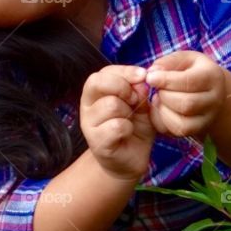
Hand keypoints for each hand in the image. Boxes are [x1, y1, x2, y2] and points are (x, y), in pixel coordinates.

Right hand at [79, 64, 154, 181]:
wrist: (131, 158)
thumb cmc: (135, 126)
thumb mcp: (141, 104)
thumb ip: (139, 91)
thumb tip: (141, 80)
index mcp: (96, 91)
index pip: (104, 72)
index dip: (125, 71)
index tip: (143, 77)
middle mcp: (87, 105)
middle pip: (99, 82)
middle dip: (124, 88)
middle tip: (135, 100)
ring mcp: (89, 124)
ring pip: (111, 104)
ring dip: (128, 112)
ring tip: (130, 120)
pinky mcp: (96, 142)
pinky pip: (116, 126)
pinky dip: (128, 129)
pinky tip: (127, 134)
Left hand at [144, 50, 225, 139]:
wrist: (208, 90)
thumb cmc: (192, 70)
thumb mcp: (183, 59)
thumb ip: (168, 62)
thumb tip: (152, 73)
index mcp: (212, 76)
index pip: (188, 82)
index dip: (165, 80)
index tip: (150, 77)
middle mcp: (215, 100)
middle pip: (186, 104)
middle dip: (164, 95)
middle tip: (158, 88)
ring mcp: (209, 118)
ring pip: (182, 123)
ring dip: (164, 110)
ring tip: (160, 98)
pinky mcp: (199, 130)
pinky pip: (178, 131)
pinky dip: (164, 121)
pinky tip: (162, 108)